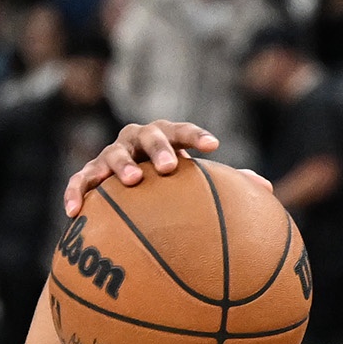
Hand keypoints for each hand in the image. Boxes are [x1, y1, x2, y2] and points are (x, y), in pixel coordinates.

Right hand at [61, 121, 223, 217]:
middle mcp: (136, 140)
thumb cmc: (169, 184)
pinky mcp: (88, 175)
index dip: (195, 136)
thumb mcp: (193, 182)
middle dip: (159, 149)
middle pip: (148, 135)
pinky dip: (76, 193)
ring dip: (121, 165)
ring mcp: (110, 155)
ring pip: (113, 154)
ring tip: (131, 181)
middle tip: (171, 167)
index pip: (181, 131)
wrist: (126, 188)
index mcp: (164, 137)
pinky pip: (80, 182)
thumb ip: (226, 183)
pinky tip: (74, 212)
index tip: (214, 146)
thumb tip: (268, 189)